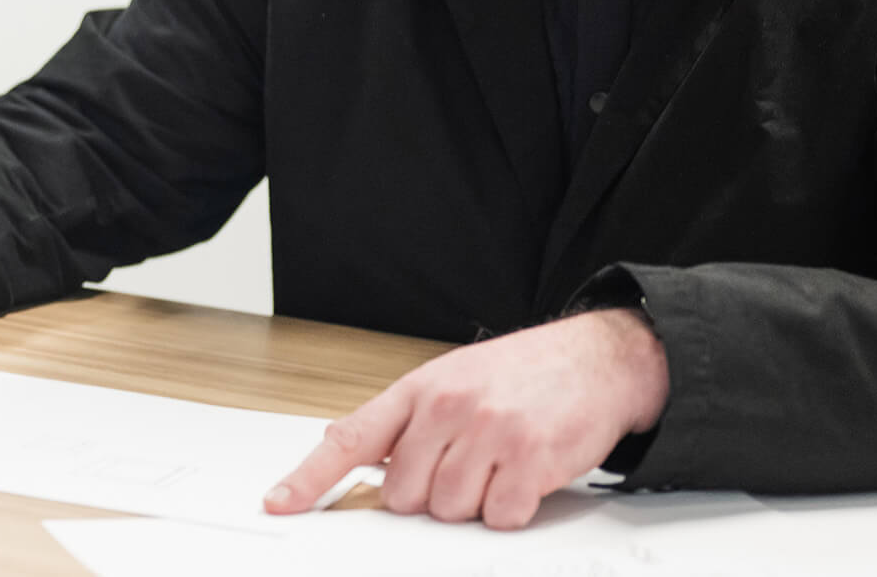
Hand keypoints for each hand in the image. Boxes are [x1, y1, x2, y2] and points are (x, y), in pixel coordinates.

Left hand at [264, 309, 669, 528]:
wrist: (597, 359)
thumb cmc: (522, 373)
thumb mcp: (452, 379)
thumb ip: (405, 420)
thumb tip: (353, 451)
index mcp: (419, 390)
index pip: (350, 439)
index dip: (309, 478)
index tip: (279, 503)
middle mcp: (448, 408)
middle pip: (404, 496)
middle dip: (431, 495)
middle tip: (466, 465)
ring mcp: (488, 433)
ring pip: (450, 511)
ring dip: (475, 502)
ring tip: (499, 464)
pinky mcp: (529, 459)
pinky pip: (499, 517)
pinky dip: (512, 509)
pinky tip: (525, 476)